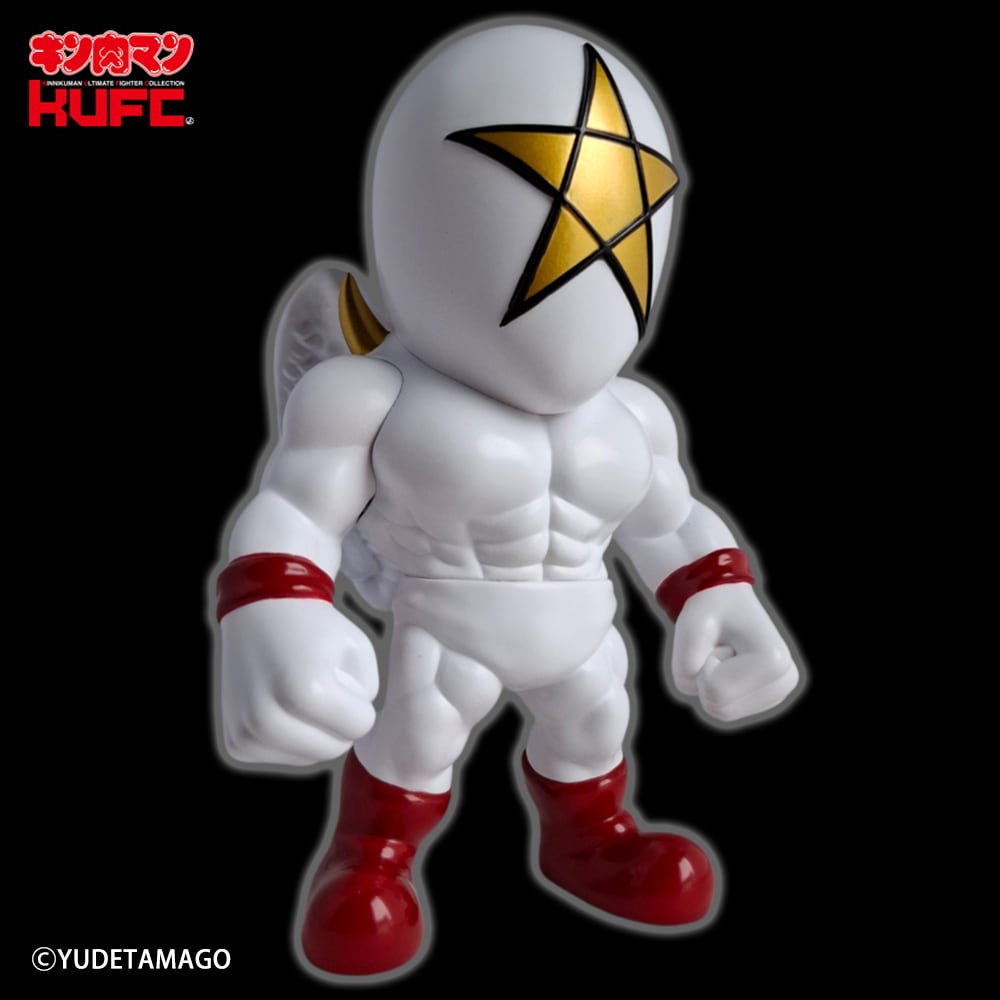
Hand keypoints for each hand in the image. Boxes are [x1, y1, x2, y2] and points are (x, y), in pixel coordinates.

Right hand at [220, 599, 377, 765]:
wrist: (258, 613)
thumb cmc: (314, 628)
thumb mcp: (358, 647)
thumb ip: (368, 693)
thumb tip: (353, 732)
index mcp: (301, 689)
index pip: (359, 726)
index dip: (361, 703)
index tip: (346, 681)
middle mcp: (266, 717)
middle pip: (334, 749)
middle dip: (340, 723)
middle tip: (328, 689)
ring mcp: (246, 733)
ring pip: (310, 758)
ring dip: (317, 733)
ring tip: (304, 694)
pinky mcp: (235, 744)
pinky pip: (285, 757)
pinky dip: (293, 739)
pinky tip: (285, 707)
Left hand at [670, 583, 798, 722]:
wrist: (726, 600)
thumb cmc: (710, 610)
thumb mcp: (689, 627)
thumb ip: (685, 666)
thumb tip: (695, 692)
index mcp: (775, 662)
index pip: (715, 691)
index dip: (704, 665)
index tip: (719, 642)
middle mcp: (785, 682)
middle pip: (718, 708)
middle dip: (706, 677)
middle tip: (720, 648)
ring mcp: (779, 693)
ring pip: (720, 712)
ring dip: (710, 682)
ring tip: (725, 654)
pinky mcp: (768, 700)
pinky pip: (724, 710)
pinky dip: (716, 689)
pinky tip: (730, 665)